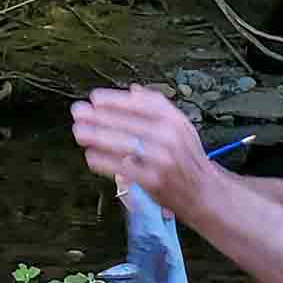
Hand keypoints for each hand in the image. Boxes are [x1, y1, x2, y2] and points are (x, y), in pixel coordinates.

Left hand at [70, 86, 214, 219]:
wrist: (205, 192)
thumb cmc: (186, 158)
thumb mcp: (180, 127)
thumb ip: (157, 107)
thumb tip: (133, 90)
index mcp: (175, 120)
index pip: (141, 104)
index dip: (115, 100)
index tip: (94, 98)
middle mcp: (170, 137)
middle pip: (128, 122)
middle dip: (99, 116)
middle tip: (77, 112)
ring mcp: (162, 159)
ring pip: (122, 144)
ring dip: (97, 137)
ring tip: (79, 132)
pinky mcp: (153, 180)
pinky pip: (122, 168)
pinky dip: (104, 162)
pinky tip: (90, 156)